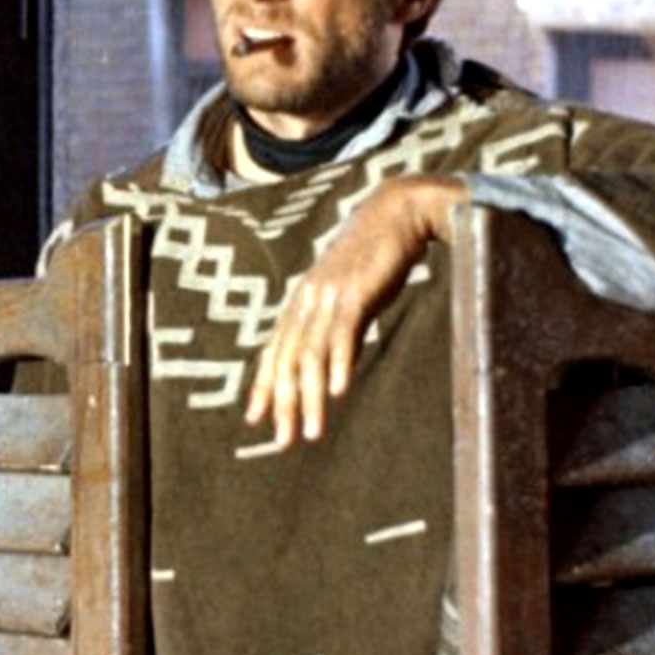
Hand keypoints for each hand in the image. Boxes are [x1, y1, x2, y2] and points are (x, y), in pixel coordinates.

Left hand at [244, 175, 463, 446]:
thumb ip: (339, 330)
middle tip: (281, 442)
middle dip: (283, 404)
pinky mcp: (356, 290)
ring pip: (312, 354)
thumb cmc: (378, 255)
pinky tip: (338, 391)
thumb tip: (335, 368)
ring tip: (310, 432)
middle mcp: (308, 299)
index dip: (264, 386)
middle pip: (288, 360)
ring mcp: (330, 295)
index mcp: (303, 301)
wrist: (398, 211)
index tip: (256, 419)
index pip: (275, 351)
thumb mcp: (352, 297)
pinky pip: (343, 333)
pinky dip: (339, 363)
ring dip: (309, 397)